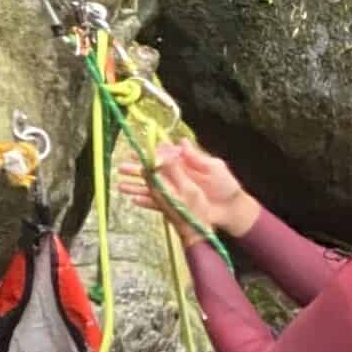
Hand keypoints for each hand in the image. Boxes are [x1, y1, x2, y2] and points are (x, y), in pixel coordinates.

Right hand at [115, 140, 258, 240]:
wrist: (231, 210)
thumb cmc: (226, 186)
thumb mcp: (214, 167)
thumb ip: (197, 157)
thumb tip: (181, 142)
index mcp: (185, 165)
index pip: (163, 157)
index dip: (149, 154)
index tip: (136, 151)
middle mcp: (177, 178)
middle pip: (152, 173)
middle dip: (136, 170)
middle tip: (121, 167)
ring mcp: (175, 193)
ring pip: (151, 188)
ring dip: (135, 186)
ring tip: (120, 185)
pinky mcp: (176, 206)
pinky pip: (156, 204)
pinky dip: (144, 202)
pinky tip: (132, 200)